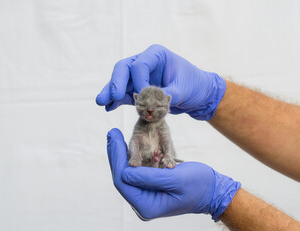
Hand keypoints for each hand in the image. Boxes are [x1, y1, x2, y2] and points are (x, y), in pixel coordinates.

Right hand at [97, 44, 226, 119]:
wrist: (198, 95)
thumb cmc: (194, 85)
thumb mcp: (185, 88)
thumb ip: (168, 94)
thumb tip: (153, 103)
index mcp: (156, 55)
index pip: (139, 65)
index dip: (138, 81)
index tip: (144, 96)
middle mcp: (145, 63)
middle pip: (124, 69)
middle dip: (116, 82)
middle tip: (112, 96)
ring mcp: (139, 77)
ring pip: (120, 82)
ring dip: (111, 93)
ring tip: (101, 102)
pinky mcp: (138, 91)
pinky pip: (124, 95)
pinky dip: (116, 101)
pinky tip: (108, 108)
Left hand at [106, 128, 240, 220]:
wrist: (212, 190)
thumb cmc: (198, 185)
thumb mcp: (175, 179)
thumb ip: (149, 178)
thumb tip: (125, 171)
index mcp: (147, 205)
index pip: (123, 181)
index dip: (116, 158)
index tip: (114, 137)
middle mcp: (142, 203)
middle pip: (122, 177)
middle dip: (116, 154)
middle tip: (112, 132)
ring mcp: (145, 196)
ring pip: (126, 173)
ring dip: (120, 154)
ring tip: (114, 135)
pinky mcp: (149, 188)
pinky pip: (135, 172)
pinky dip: (130, 157)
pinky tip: (125, 144)